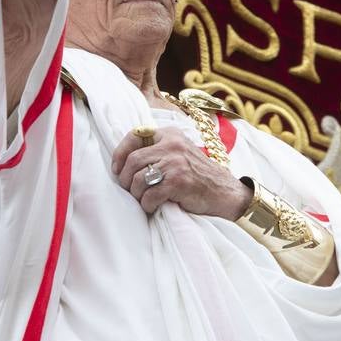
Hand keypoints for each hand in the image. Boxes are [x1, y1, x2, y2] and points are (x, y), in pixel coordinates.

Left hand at [112, 126, 252, 217]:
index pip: (134, 135)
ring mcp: (176, 163)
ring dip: (136, 194)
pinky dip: (147, 205)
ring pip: (138, 179)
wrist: (224, 192)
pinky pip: (149, 196)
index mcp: (169, 134)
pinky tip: (153, 206)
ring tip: (143, 199)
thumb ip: (157, 149)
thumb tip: (122, 160)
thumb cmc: (196, 175)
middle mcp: (172, 145)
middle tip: (129, 190)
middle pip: (133, 160)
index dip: (120, 153)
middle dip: (125, 179)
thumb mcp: (179, 152)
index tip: (116, 169)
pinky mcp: (178, 182)